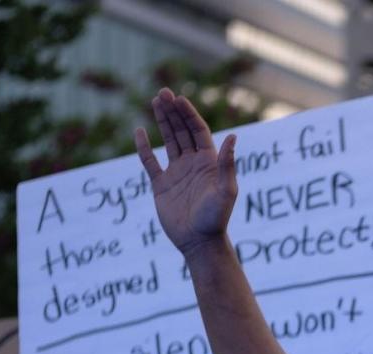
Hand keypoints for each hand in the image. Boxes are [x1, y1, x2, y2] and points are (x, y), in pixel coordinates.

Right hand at [135, 88, 237, 254]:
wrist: (199, 242)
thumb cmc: (216, 218)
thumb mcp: (226, 190)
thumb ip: (227, 164)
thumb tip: (233, 136)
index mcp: (209, 163)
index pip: (198, 131)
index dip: (189, 114)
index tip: (179, 99)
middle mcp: (193, 164)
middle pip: (182, 131)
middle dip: (174, 112)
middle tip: (163, 93)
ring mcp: (177, 173)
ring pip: (168, 141)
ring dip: (163, 121)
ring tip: (156, 101)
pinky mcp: (161, 185)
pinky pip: (150, 162)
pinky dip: (144, 147)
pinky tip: (139, 131)